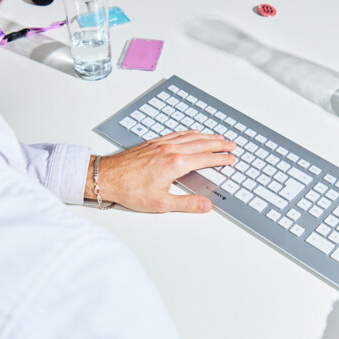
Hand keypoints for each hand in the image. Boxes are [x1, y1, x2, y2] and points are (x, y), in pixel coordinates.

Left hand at [89, 131, 235, 212]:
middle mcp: (170, 150)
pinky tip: (193, 133)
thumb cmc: (130, 190)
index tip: (231, 159)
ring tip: (218, 137)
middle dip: (219, 144)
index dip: (221, 159)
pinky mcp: (153, 143)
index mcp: (176, 164)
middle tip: (232, 145)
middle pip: (201, 143)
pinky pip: (177, 134)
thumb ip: (187, 204)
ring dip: (207, 136)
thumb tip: (206, 205)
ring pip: (190, 136)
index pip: (206, 158)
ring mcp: (161, 144)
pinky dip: (190, 132)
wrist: (106, 177)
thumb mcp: (161, 203)